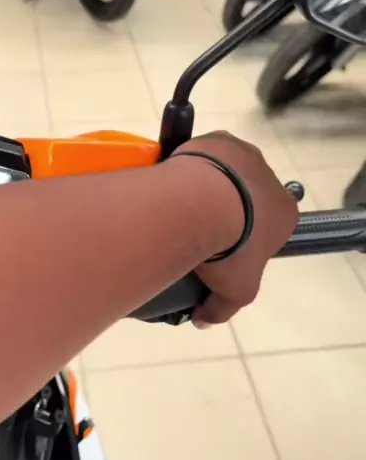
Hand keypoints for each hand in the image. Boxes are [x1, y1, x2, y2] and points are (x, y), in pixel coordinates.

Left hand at [173, 131, 298, 327]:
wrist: (201, 203)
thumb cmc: (230, 249)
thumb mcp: (234, 292)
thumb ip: (221, 309)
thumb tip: (202, 320)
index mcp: (285, 213)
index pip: (271, 227)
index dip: (248, 241)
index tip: (224, 252)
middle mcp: (270, 179)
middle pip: (249, 199)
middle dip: (228, 213)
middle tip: (199, 233)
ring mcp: (245, 155)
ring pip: (227, 175)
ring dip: (210, 188)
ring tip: (181, 209)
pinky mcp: (218, 139)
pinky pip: (206, 155)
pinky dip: (193, 168)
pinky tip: (175, 185)